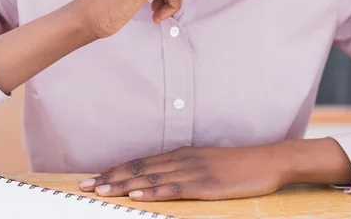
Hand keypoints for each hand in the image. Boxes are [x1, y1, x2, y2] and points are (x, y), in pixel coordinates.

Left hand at [78, 145, 285, 200]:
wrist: (265, 160)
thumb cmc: (236, 165)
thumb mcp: (206, 163)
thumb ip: (183, 169)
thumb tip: (162, 178)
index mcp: (180, 154)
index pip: (140, 162)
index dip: (115, 170)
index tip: (94, 176)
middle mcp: (180, 159)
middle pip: (138, 168)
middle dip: (110, 177)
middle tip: (85, 185)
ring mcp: (191, 171)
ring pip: (149, 178)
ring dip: (122, 185)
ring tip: (100, 191)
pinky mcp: (203, 184)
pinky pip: (172, 188)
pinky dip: (151, 192)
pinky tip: (136, 195)